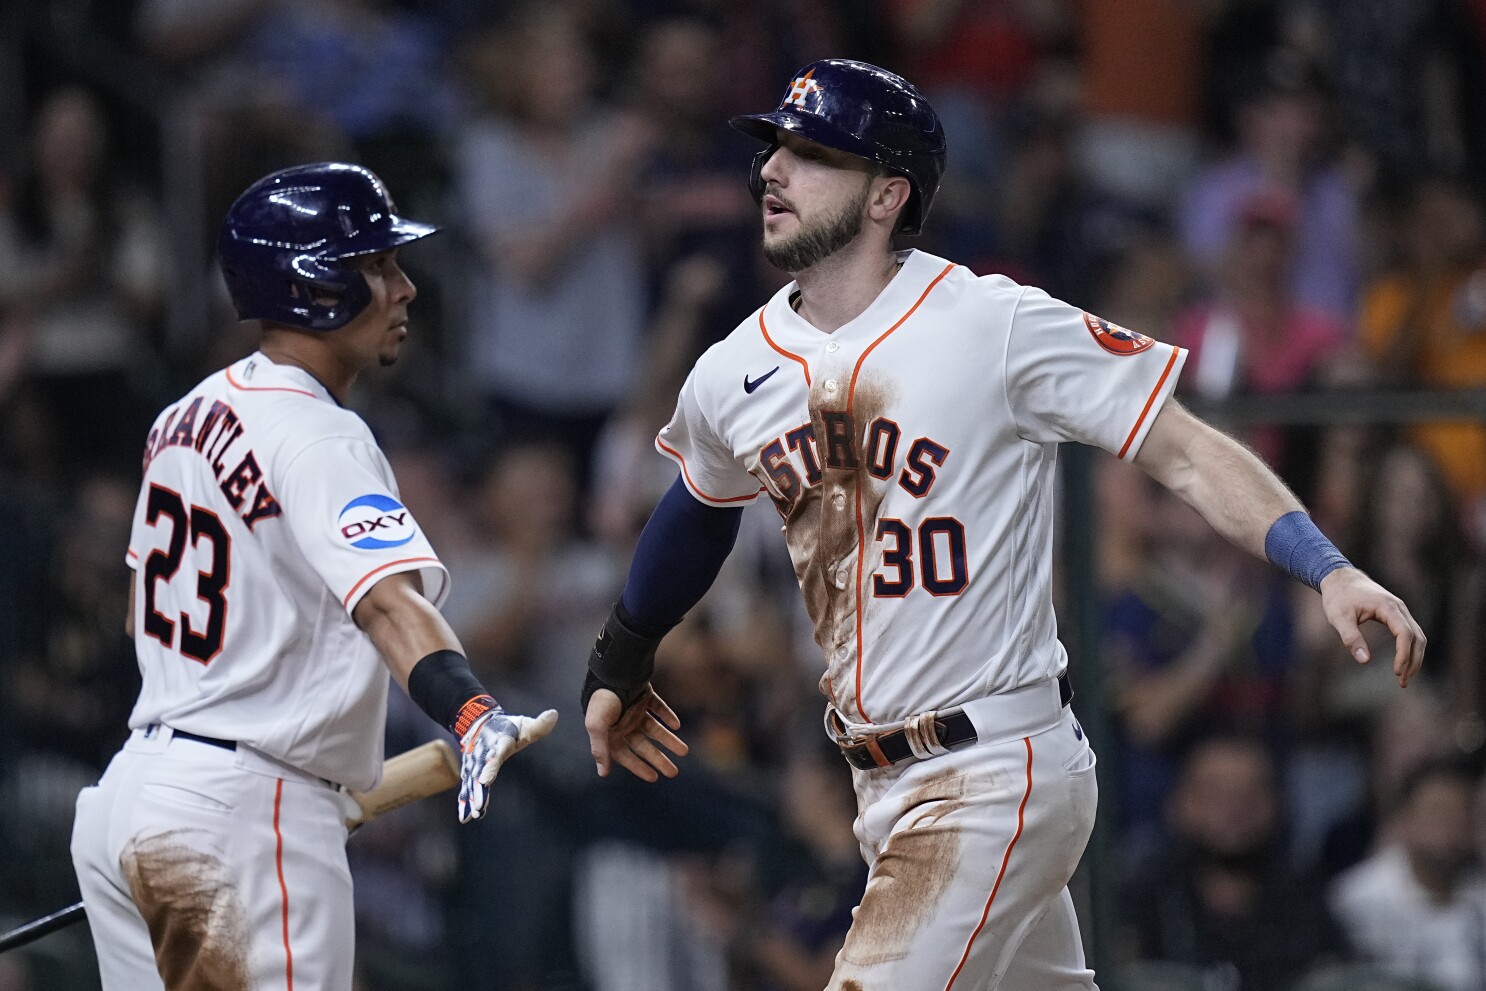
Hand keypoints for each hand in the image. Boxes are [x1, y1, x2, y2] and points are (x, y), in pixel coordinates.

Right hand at [457, 707, 557, 822]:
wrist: (482, 723)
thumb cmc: (509, 726)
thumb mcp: (525, 724)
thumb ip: (539, 724)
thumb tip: (554, 714)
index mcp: (499, 743)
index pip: (495, 756)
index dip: (490, 768)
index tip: (485, 781)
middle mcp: (485, 755)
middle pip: (481, 774)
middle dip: (479, 790)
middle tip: (478, 806)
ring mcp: (476, 764)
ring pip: (472, 783)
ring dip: (472, 798)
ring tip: (472, 815)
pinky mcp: (472, 772)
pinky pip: (468, 788)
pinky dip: (465, 802)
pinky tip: (465, 817)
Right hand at [584, 684, 688, 780]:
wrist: (612, 669)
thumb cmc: (602, 700)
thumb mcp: (597, 726)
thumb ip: (600, 749)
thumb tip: (602, 774)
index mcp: (610, 733)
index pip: (626, 756)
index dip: (639, 767)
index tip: (654, 778)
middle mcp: (623, 724)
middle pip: (643, 746)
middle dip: (658, 759)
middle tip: (674, 773)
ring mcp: (634, 710)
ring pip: (654, 729)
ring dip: (669, 740)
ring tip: (684, 751)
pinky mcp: (644, 696)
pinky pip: (658, 708)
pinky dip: (667, 716)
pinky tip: (676, 725)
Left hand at [1318, 567, 1426, 686]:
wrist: (1339, 577)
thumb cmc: (1338, 596)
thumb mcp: (1339, 618)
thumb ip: (1351, 638)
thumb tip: (1365, 661)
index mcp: (1388, 607)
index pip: (1405, 634)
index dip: (1403, 655)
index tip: (1396, 672)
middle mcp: (1399, 608)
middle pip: (1417, 637)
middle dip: (1413, 661)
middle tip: (1402, 682)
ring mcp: (1400, 610)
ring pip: (1417, 636)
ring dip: (1414, 657)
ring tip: (1404, 677)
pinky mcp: (1396, 613)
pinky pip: (1410, 633)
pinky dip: (1410, 649)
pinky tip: (1403, 663)